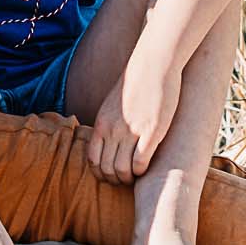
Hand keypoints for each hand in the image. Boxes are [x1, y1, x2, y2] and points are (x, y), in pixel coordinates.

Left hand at [90, 58, 181, 181]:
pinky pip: (141, 162)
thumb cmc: (136, 84)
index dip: (101, 173)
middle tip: (126, 179)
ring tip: (136, 175)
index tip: (111, 175)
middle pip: (107, 169)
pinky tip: (147, 167)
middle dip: (116, 179)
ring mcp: (131, 131)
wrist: (153, 65)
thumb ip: (109, 122)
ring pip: (123, 170)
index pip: (93, 160)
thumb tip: (110, 140)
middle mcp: (112, 129)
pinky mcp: (151, 132)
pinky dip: (142, 171)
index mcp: (101, 123)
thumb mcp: (113, 104)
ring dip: (129, 178)